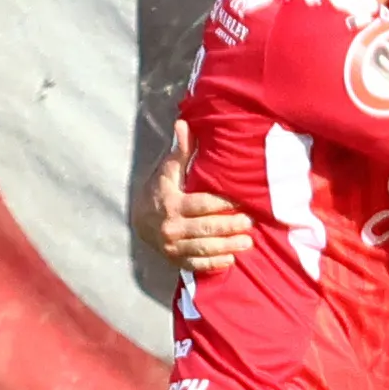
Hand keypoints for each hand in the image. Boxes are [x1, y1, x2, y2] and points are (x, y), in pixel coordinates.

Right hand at [144, 156, 256, 276]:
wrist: (138, 220)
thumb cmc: (159, 191)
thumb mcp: (167, 171)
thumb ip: (180, 151)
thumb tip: (184, 124)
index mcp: (172, 204)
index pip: (200, 205)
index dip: (221, 204)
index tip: (240, 202)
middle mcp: (172, 227)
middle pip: (205, 228)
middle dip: (229, 227)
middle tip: (250, 223)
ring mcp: (173, 246)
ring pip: (203, 248)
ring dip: (226, 247)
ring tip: (248, 242)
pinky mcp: (175, 260)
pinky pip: (195, 265)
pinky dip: (213, 264)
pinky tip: (231, 260)